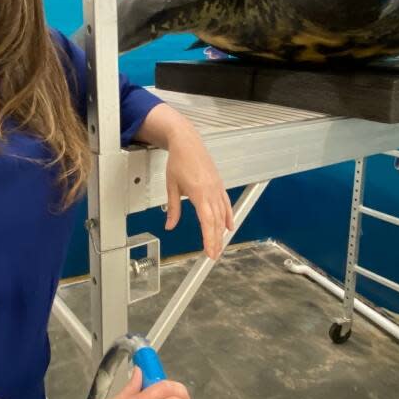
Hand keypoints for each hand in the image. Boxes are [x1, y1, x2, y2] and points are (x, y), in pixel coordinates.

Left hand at [164, 130, 234, 258]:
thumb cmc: (179, 160)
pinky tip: (229, 227)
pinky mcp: (219, 185)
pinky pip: (226, 204)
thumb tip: (170, 225)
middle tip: (213, 255)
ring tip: (219, 246)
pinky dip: (228, 217)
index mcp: (199, 192)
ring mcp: (217, 188)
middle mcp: (211, 191)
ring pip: (222, 215)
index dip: (209, 238)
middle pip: (216, 221)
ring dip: (221, 232)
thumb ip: (173, 208)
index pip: (207, 221)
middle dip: (216, 240)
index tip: (210, 251)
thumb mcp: (171, 186)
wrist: (187, 142)